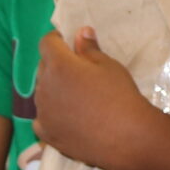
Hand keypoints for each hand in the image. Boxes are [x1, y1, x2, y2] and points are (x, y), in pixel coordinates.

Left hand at [30, 27, 155, 169]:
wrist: (127, 138)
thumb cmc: (120, 96)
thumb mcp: (109, 66)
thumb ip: (90, 49)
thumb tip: (81, 32)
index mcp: (59, 65)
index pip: (47, 43)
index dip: (57, 40)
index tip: (69, 44)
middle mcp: (44, 86)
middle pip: (43, 67)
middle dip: (56, 65)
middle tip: (78, 73)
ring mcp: (42, 111)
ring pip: (42, 93)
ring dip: (54, 90)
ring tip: (76, 99)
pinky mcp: (46, 133)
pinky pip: (42, 118)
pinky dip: (51, 115)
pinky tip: (68, 119)